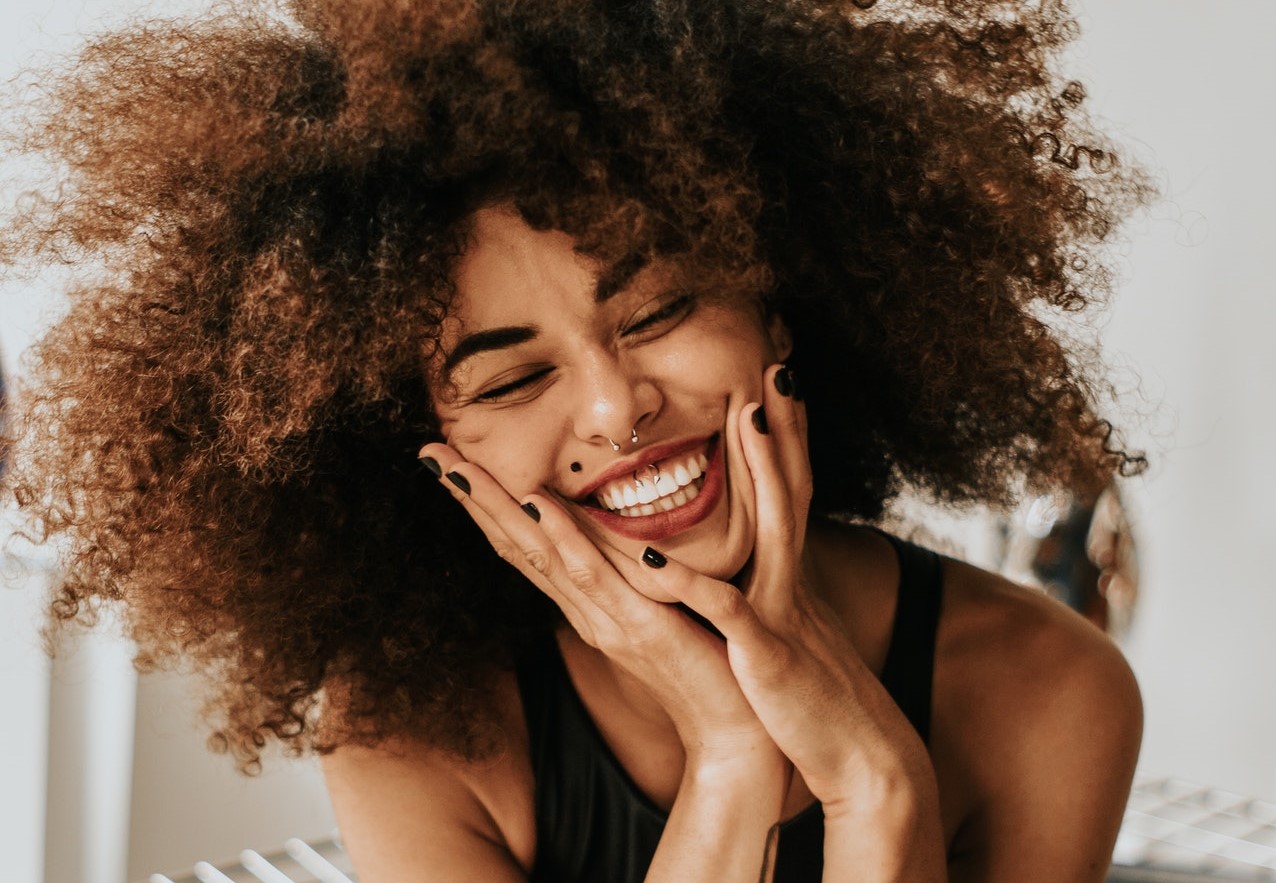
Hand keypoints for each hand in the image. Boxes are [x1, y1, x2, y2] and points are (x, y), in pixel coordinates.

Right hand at [417, 440, 786, 776]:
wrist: (734, 729)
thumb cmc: (704, 663)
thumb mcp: (659, 606)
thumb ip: (632, 573)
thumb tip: (611, 533)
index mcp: (587, 602)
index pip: (525, 545)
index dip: (486, 504)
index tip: (452, 462)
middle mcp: (585, 609)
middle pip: (516, 545)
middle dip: (472, 498)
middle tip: (429, 453)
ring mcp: (606, 619)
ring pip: (540, 554)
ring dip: (497, 508)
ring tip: (459, 468)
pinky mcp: (640, 628)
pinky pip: (595, 577)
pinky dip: (564, 539)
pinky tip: (539, 506)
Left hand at [642, 364, 934, 816]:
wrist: (864, 764)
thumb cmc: (817, 703)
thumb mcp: (795, 637)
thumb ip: (774, 598)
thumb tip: (760, 573)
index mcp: (790, 580)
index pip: (790, 496)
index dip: (786, 442)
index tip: (775, 388)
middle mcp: (792, 584)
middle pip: (793, 491)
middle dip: (786, 430)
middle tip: (778, 369)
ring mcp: (783, 614)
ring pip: (775, 530)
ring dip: (765, 473)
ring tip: (749, 419)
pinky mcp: (767, 655)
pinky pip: (728, 613)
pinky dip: (693, 586)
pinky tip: (657, 559)